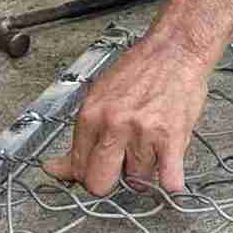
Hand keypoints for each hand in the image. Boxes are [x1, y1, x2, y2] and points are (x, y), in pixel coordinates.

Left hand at [41, 34, 212, 194]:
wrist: (176, 48)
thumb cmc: (141, 69)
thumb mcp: (99, 97)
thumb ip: (80, 137)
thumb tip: (55, 168)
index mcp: (91, 115)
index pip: (78, 169)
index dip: (90, 172)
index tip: (99, 168)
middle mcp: (114, 125)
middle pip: (99, 184)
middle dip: (112, 180)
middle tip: (122, 165)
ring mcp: (143, 133)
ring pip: (138, 181)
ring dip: (146, 169)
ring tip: (151, 146)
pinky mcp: (171, 137)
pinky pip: (169, 180)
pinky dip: (171, 181)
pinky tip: (170, 169)